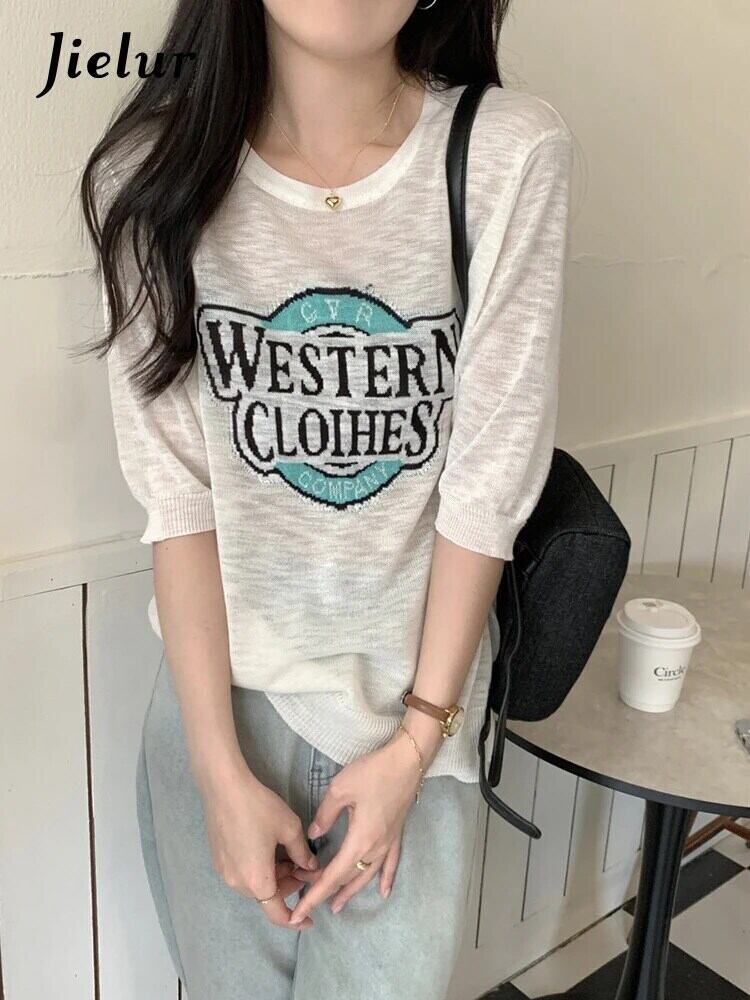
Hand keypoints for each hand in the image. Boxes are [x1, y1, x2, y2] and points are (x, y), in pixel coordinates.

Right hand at [198, 760, 319, 929]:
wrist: (223, 787)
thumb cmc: (259, 807)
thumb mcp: (289, 828)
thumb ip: (302, 853)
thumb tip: (310, 867)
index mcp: (257, 881)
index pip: (277, 913)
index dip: (295, 920)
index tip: (308, 921)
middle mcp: (237, 883)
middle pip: (267, 896)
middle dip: (289, 886)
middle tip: (307, 867)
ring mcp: (224, 871)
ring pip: (255, 884)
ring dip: (274, 876)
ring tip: (288, 854)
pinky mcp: (218, 859)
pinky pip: (243, 873)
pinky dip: (259, 868)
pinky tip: (268, 848)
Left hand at [287, 726, 432, 924]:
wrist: (407, 760)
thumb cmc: (373, 772)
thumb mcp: (340, 789)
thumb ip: (324, 816)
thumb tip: (313, 836)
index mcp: (359, 841)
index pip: (332, 876)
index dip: (314, 895)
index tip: (297, 912)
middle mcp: (375, 849)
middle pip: (348, 878)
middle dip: (326, 890)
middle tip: (306, 897)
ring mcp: (388, 843)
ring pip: (367, 876)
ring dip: (351, 891)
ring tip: (337, 906)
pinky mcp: (396, 834)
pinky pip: (390, 864)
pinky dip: (386, 879)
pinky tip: (383, 892)